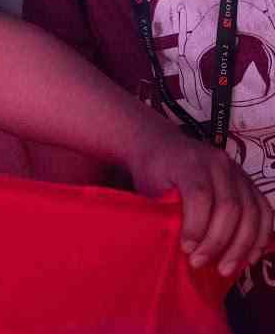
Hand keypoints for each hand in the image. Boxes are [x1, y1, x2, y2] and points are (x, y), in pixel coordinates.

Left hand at [125, 127, 271, 275]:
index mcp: (190, 162)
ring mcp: (238, 173)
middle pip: (230, 207)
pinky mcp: (249, 183)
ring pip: (252, 212)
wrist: (161, 143)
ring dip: (242, 246)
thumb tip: (182, 247)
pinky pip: (264, 212)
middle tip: (201, 263)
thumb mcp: (148, 185)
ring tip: (225, 268)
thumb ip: (165, 209)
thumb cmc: (151, 169)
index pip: (200, 196)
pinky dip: (259, 237)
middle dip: (218, 242)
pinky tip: (248, 257)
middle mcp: (218, 164)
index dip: (196, 226)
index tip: (186, 250)